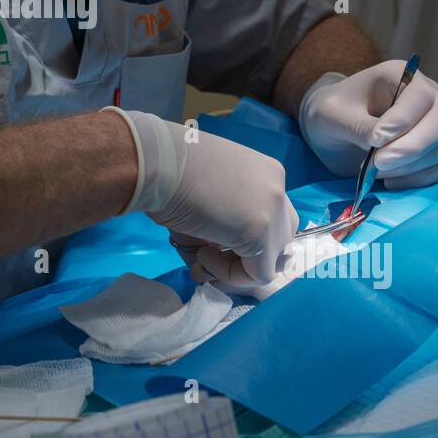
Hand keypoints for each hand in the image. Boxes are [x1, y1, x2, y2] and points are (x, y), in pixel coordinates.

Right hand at [105, 108, 297, 284]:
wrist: (157, 163)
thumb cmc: (171, 173)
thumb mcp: (204, 203)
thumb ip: (217, 234)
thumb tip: (207, 268)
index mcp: (267, 175)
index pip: (271, 218)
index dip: (243, 240)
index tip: (208, 247)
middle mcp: (278, 189)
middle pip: (280, 239)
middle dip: (247, 257)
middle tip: (208, 258)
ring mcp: (274, 211)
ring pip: (274, 259)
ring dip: (238, 267)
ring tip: (202, 254)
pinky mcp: (262, 234)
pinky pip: (259, 274)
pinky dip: (230, 275)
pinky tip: (202, 254)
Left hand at [299, 61, 437, 189]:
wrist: (331, 129)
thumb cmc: (331, 112)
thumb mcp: (332, 116)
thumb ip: (359, 127)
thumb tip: (384, 144)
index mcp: (401, 76)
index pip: (420, 96)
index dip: (403, 120)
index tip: (375, 140)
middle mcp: (426, 97)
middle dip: (411, 148)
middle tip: (378, 162)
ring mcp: (433, 125)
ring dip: (409, 166)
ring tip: (374, 169)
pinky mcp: (434, 150)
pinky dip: (420, 179)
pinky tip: (390, 181)